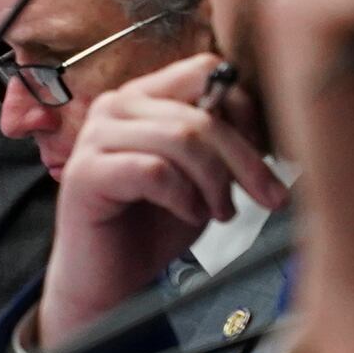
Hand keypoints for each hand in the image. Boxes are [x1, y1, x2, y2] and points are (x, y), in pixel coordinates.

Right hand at [33, 50, 286, 345]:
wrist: (106, 281)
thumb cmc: (150, 227)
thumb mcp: (201, 177)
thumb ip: (221, 144)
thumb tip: (260, 125)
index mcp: (144, 97)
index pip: (204, 71)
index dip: (243, 111)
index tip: (265, 156)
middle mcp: (116, 106)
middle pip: (200, 112)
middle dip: (244, 159)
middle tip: (268, 197)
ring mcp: (95, 137)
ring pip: (180, 137)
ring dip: (214, 181)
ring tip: (220, 212)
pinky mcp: (85, 173)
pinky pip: (154, 171)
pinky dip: (184, 197)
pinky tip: (188, 215)